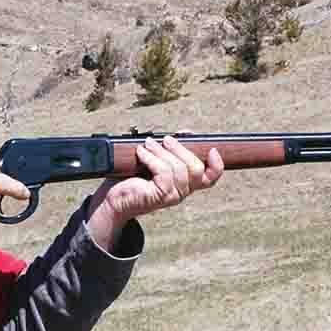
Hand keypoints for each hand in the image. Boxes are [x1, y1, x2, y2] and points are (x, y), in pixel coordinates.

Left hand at [86, 135, 223, 248]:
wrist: (113, 197)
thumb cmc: (134, 176)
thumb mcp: (155, 159)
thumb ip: (170, 149)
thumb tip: (186, 133)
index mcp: (185, 183)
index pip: (210, 179)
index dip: (217, 165)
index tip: (213, 150)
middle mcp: (182, 192)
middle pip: (197, 169)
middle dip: (182, 149)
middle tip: (166, 139)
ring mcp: (172, 196)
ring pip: (179, 168)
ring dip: (163, 151)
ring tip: (148, 143)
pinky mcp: (160, 196)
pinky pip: (163, 172)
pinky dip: (152, 158)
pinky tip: (141, 153)